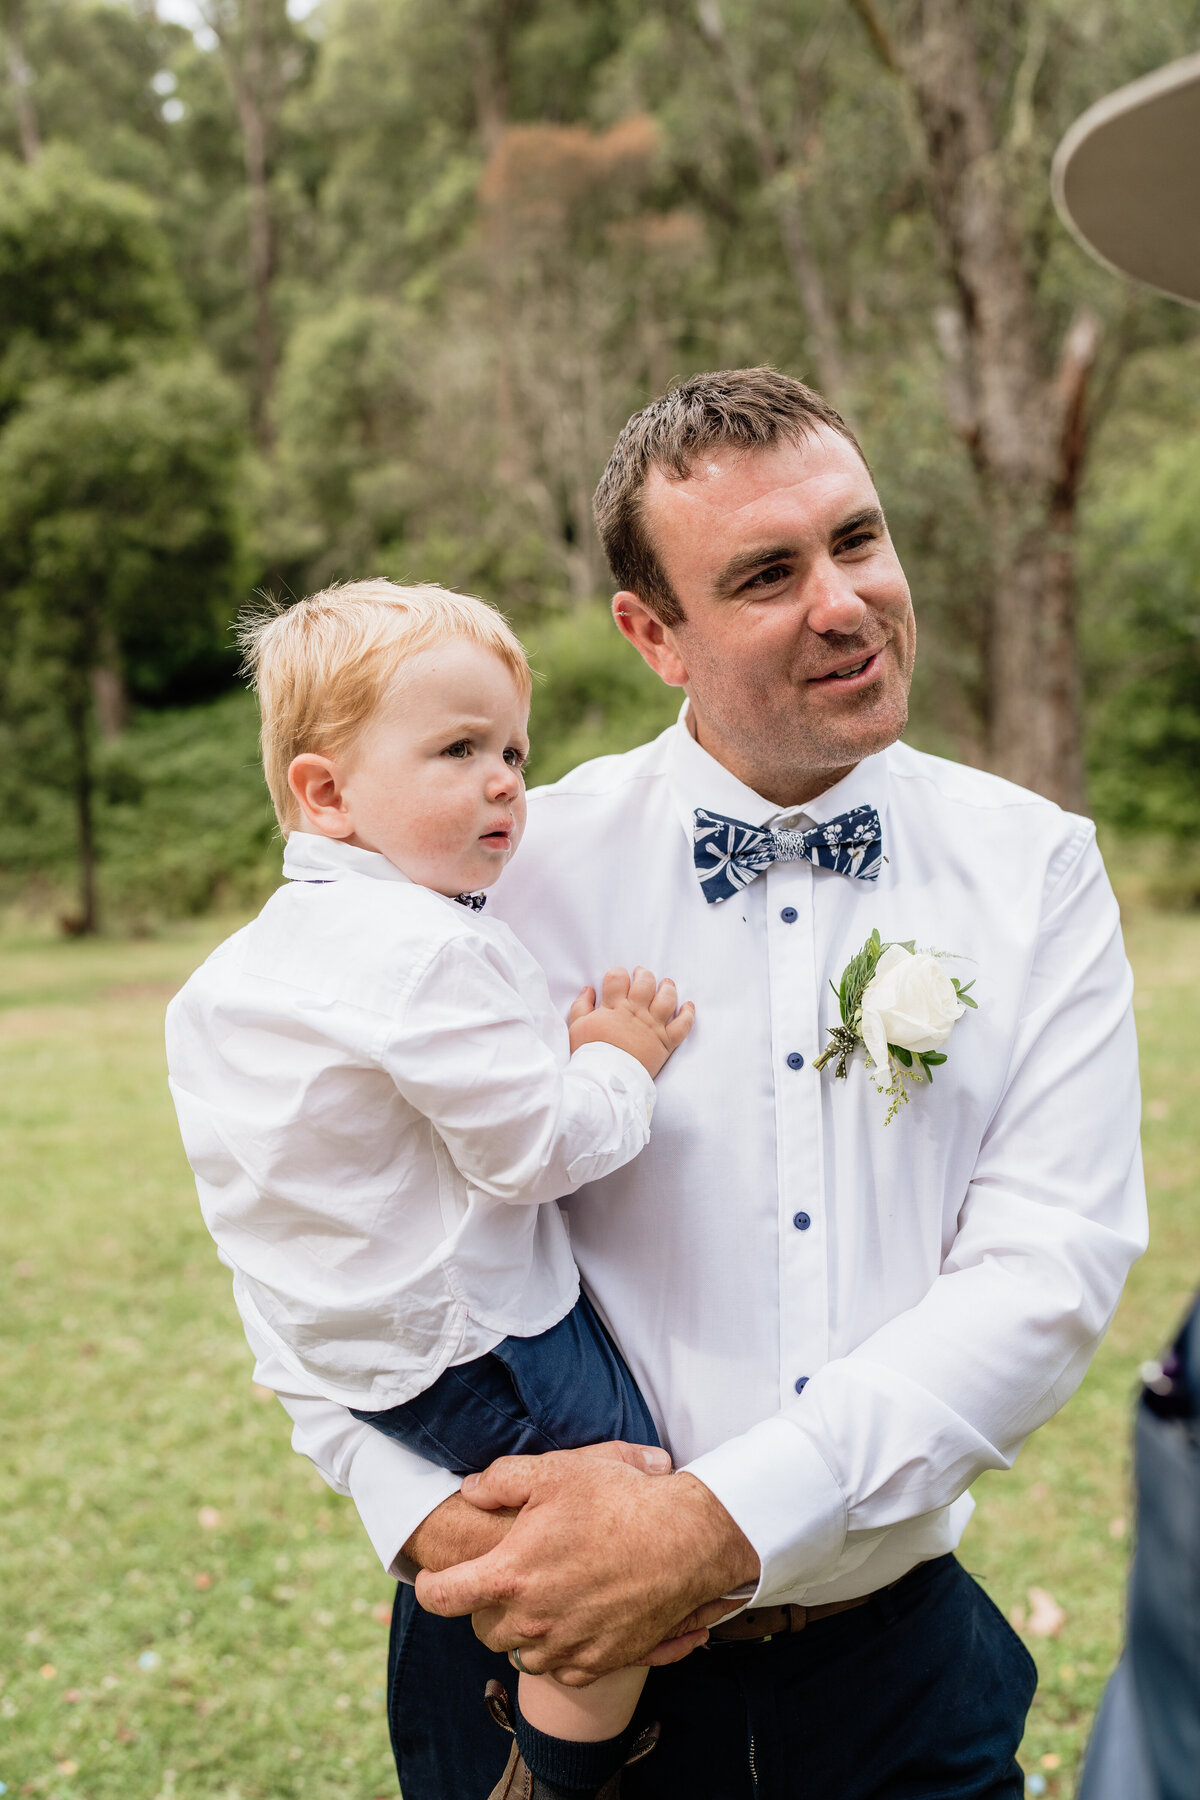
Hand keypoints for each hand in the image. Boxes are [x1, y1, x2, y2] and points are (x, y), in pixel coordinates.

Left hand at [413, 1447, 758, 1684]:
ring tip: (543, 1598)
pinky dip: (561, 1649)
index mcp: (509, 1577)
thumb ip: (502, 1480)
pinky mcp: (599, 1662)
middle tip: (505, 1579)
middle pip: (484, 1630)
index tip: (433, 1578)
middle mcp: (531, 1622)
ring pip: (522, 1653)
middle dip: (486, 1607)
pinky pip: (563, 1668)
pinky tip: (576, 1619)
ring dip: (523, 1632)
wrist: (684, 1540)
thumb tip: (470, 1490)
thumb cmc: (618, 1501)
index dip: (429, 1586)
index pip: (443, 1597)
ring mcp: (566, 1647)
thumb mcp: (556, 1472)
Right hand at [568, 966, 694, 1078]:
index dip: (618, 973)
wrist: (606, 1081)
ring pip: (667, 998)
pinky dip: (688, 1014)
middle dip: (644, 975)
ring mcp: (653, 1026)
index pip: (618, 978)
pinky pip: (683, 1025)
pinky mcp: (666, 1042)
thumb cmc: (589, 1055)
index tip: (618, 978)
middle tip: (641, 974)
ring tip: (666, 983)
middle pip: (645, 983)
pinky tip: (688, 1005)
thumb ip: (582, 1006)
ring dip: (668, 988)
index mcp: (614, 1007)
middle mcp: (636, 1013)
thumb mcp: (577, 1028)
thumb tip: (588, 989)